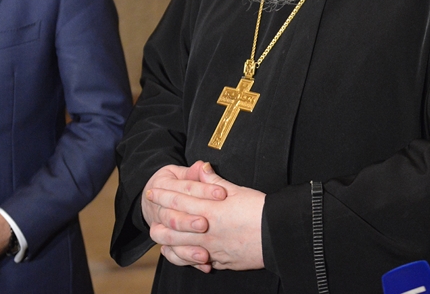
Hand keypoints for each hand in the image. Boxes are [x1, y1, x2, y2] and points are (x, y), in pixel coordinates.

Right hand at [143, 161, 226, 271]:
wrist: (152, 195)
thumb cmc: (174, 182)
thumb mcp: (182, 174)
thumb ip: (193, 173)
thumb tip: (203, 165)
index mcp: (164, 187)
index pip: (185, 188)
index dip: (204, 190)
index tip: (222, 193)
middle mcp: (160, 210)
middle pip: (172, 218)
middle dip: (188, 221)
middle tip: (206, 223)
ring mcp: (163, 229)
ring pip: (169, 240)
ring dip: (186, 248)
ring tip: (205, 254)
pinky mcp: (170, 244)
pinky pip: (173, 255)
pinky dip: (187, 260)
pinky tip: (205, 264)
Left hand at [148, 162, 265, 270]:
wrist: (278, 236)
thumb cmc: (260, 210)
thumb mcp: (238, 191)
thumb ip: (215, 182)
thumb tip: (202, 168)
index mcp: (210, 210)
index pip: (179, 200)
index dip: (164, 194)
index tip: (153, 190)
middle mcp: (207, 231)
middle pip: (173, 226)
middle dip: (158, 217)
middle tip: (150, 210)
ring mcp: (211, 249)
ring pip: (179, 247)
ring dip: (165, 240)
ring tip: (158, 233)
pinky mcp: (220, 260)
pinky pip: (194, 261)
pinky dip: (183, 257)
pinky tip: (179, 252)